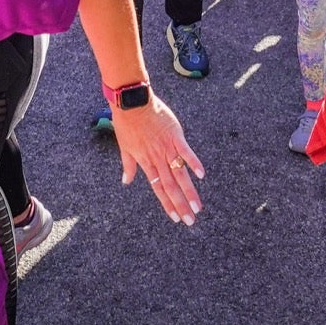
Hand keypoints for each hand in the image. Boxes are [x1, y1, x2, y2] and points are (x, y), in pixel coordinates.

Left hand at [110, 94, 203, 224]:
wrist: (131, 103)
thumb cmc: (126, 123)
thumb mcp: (124, 146)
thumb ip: (128, 165)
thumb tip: (126, 181)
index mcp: (146, 162)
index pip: (159, 188)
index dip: (167, 204)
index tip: (176, 218)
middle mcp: (158, 159)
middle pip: (171, 186)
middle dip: (181, 205)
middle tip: (191, 221)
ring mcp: (167, 148)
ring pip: (180, 174)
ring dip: (189, 192)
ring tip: (197, 207)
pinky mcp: (175, 136)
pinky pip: (186, 152)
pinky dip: (193, 163)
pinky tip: (201, 175)